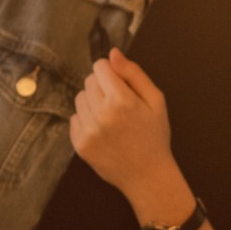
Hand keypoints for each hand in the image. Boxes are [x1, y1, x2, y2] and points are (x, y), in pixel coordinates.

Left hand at [69, 48, 175, 202]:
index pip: (100, 67)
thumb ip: (133, 73)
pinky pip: (74, 118)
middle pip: (88, 81)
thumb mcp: (156, 100)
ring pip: (79, 98)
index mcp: (121, 100)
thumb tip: (112, 53)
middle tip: (118, 104)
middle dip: (102, 87)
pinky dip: (86, 121)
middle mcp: (102, 114)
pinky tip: (102, 131)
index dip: (110, 72)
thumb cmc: (154, 136)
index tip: (118, 83)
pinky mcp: (79, 144)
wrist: (147, 175)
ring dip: (92, 103)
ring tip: (110, 118)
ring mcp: (88, 131)